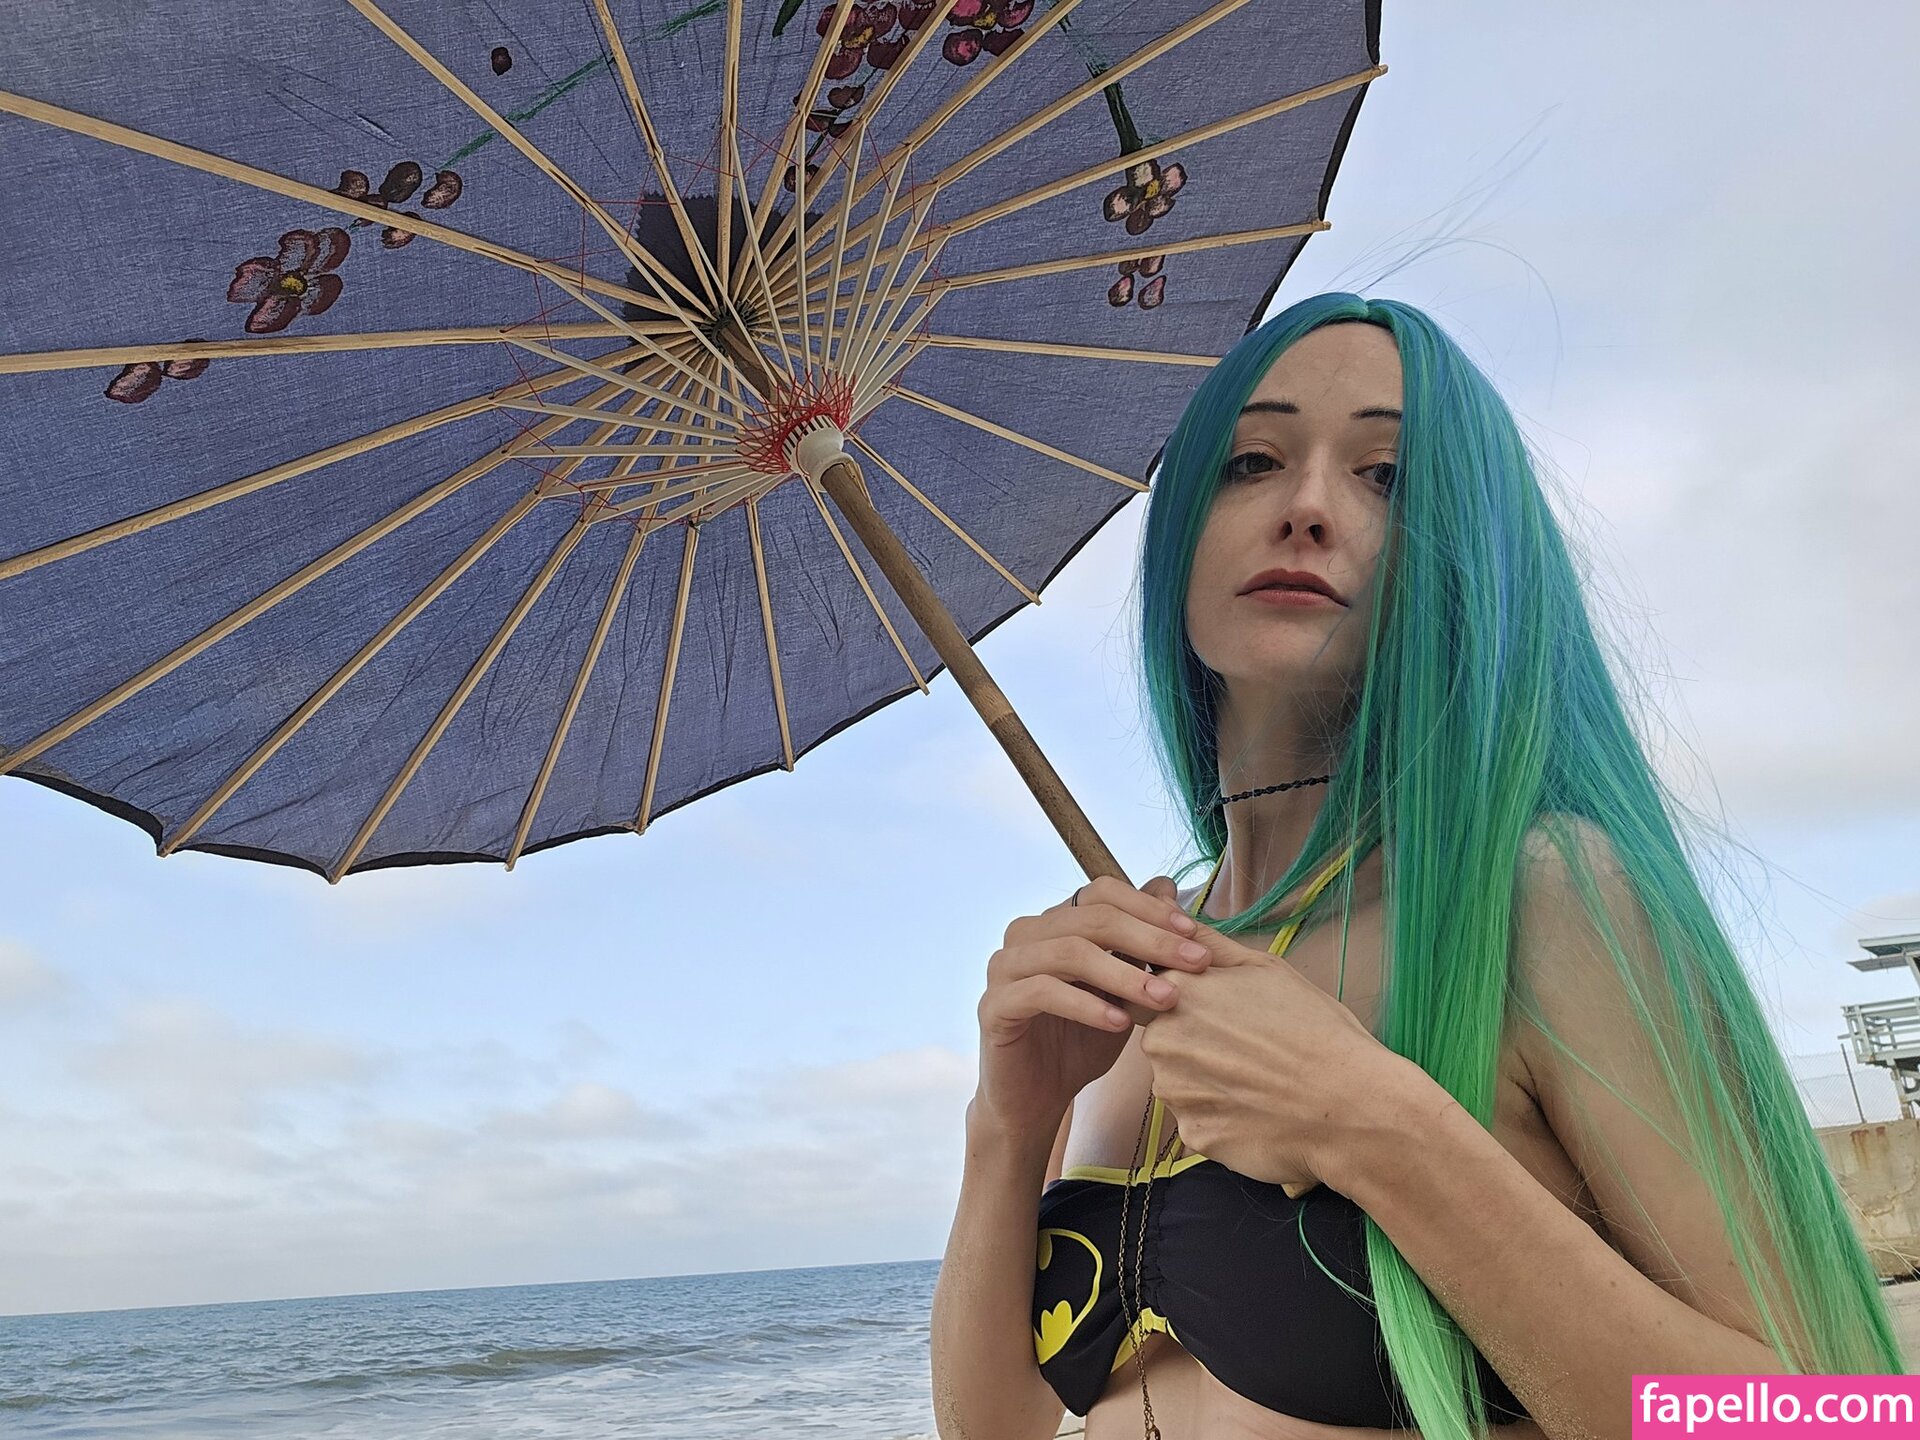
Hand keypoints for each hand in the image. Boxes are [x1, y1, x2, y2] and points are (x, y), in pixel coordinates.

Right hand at [972, 874, 1215, 1140]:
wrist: (1037, 1099)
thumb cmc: (1081, 1041)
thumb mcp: (1121, 990)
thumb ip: (1138, 943)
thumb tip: (1166, 885)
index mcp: (1054, 923)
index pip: (1102, 893)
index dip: (1149, 908)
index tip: (1193, 934)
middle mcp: (1025, 935)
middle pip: (1092, 918)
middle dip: (1150, 938)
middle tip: (1195, 963)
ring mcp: (1004, 967)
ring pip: (1069, 952)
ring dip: (1125, 973)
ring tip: (1166, 999)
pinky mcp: (994, 1005)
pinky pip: (1042, 992)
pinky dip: (1086, 1005)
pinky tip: (1119, 1023)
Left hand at [1137, 914, 1412, 1191]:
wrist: (1350, 1104)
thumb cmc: (1314, 1029)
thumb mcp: (1265, 968)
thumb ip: (1207, 944)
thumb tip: (1171, 911)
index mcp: (1177, 994)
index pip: (1153, 992)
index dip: (1189, 1002)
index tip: (1225, 1014)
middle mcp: (1162, 1043)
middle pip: (1165, 1039)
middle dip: (1196, 1042)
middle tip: (1250, 1049)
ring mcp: (1174, 1093)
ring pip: (1180, 1082)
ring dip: (1207, 1081)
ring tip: (1259, 1081)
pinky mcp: (1191, 1135)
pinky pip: (1198, 1120)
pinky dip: (1221, 1117)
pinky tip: (1258, 1111)